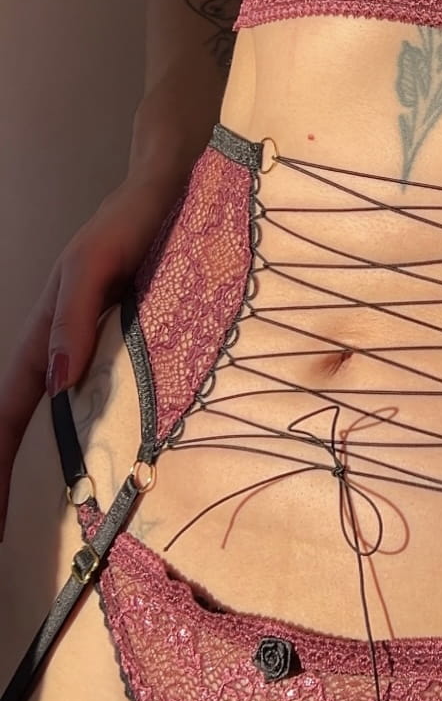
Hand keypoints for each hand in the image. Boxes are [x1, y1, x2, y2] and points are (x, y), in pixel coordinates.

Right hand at [0, 167, 182, 538]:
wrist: (166, 186)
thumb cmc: (128, 222)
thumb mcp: (97, 264)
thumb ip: (76, 320)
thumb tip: (56, 384)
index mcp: (43, 337)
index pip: (6, 414)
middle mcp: (57, 349)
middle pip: (14, 422)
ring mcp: (82, 349)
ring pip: (46, 416)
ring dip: (32, 462)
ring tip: (34, 513)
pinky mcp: (114, 344)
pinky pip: (87, 398)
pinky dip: (74, 434)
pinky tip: (90, 459)